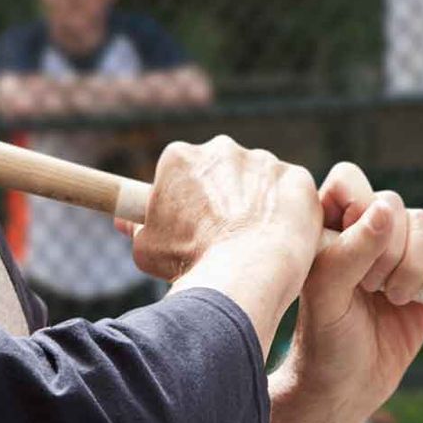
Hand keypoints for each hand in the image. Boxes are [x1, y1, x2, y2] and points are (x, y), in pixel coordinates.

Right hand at [131, 137, 321, 288]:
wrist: (244, 273)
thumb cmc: (190, 261)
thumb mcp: (146, 247)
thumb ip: (135, 227)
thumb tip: (125, 220)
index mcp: (179, 157)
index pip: (179, 170)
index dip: (184, 197)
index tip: (190, 219)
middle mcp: (221, 148)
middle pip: (220, 168)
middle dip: (221, 193)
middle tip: (221, 230)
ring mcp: (263, 160)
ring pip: (257, 179)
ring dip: (254, 201)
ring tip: (252, 240)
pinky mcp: (297, 176)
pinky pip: (290, 191)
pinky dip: (285, 210)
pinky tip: (278, 237)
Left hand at [289, 163, 422, 422]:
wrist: (348, 386)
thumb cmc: (324, 341)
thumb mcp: (325, 298)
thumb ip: (348, 252)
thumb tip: (383, 209)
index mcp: (324, 229)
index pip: (348, 181)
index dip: (359, 205)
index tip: (356, 247)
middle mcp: (360, 234)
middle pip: (394, 205)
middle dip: (392, 247)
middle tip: (372, 287)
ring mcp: (396, 253)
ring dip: (420, 259)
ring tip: (397, 296)